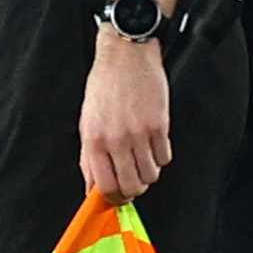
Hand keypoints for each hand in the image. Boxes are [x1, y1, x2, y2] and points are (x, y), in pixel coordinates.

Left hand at [80, 31, 170, 203]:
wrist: (126, 54)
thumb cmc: (105, 85)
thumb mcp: (87, 121)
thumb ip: (88, 156)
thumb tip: (93, 186)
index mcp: (93, 141)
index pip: (104, 187)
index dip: (113, 198)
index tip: (118, 197)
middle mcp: (115, 140)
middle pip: (130, 187)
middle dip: (134, 190)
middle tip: (135, 180)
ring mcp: (139, 133)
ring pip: (150, 176)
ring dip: (149, 173)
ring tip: (145, 159)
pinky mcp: (159, 124)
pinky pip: (165, 157)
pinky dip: (162, 156)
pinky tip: (155, 144)